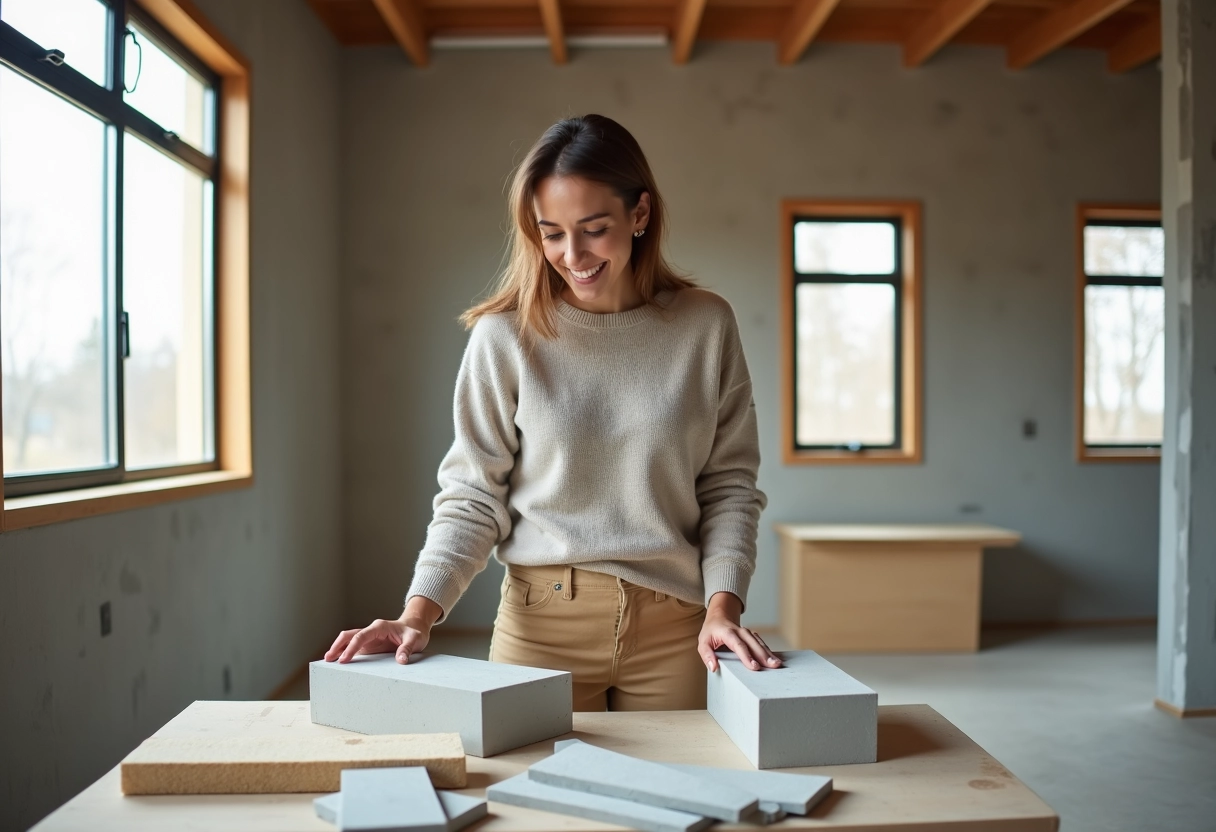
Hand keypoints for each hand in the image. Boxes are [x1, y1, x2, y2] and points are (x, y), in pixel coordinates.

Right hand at [324, 596, 442, 664]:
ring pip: (349, 640)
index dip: (351, 648)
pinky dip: (345, 653)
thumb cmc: (414, 632)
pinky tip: (339, 661)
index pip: (361, 636)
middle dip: (337, 646)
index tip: (344, 659)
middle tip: (328, 659)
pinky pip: (354, 647)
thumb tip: (401, 660)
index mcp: (379, 627)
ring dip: (338, 649)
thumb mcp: (415, 639)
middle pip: (349, 635)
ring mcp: (369, 638)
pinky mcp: (370, 645)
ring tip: (327, 661)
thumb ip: (407, 649)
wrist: (416, 628)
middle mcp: (371, 631)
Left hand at [697, 591, 782, 672]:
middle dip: (763, 655)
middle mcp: (740, 631)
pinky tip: (774, 659)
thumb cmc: (711, 632)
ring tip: (777, 664)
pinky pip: (761, 643)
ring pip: (759, 643)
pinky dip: (768, 651)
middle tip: (773, 666)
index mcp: (728, 633)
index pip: (738, 645)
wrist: (719, 617)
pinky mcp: (752, 636)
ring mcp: (748, 633)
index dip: (747, 656)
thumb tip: (713, 667)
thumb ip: (707, 655)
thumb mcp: (703, 642)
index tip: (755, 666)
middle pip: (753, 643)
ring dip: (769, 653)